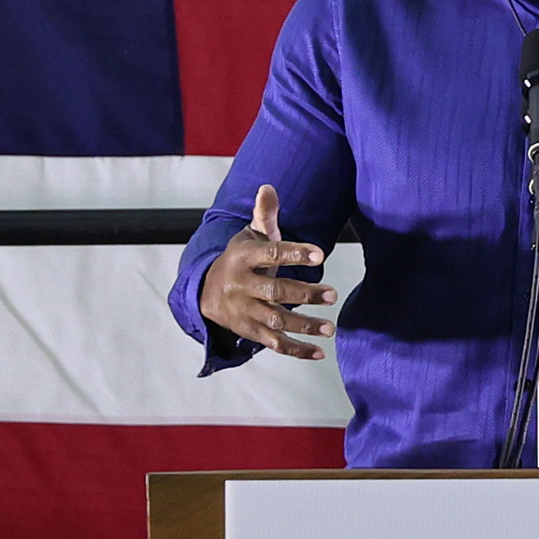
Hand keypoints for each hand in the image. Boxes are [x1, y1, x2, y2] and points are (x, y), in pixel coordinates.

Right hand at [196, 185, 335, 360]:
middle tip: (332, 294)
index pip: (270, 254)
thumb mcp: (249, 235)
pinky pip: (274, 344)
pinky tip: (319, 352)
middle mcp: (242, 286)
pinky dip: (296, 350)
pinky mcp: (250, 331)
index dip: (295, 254)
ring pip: (276, 321)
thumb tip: (268, 187)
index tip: (320, 255)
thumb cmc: (240, 259)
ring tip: (330, 328)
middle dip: (304, 294)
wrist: (206, 293)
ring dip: (304, 326)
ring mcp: (245, 311)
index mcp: (243, 257)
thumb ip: (263, 214)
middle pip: (274, 292)